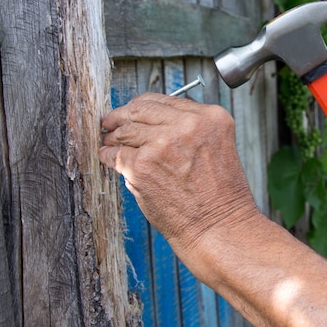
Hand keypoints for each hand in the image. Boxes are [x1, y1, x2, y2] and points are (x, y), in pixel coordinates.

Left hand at [99, 93, 258, 252]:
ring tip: (108, 142)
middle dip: (121, 116)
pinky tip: (107, 157)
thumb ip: (189, 129)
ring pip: (125, 130)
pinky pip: (115, 154)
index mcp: (211, 117)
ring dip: (113, 136)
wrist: (219, 227)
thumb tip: (152, 121)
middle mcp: (188, 125)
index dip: (142, 105)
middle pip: (141, 110)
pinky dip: (107, 156)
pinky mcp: (142, 166)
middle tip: (109, 122)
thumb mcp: (217, 147)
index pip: (165, 100)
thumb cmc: (219, 196)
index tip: (131, 111)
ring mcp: (163, 144)